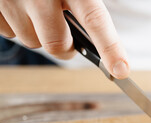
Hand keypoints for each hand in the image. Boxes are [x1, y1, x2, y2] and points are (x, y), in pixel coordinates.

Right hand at [0, 0, 128, 77]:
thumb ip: (85, 4)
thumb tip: (98, 36)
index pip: (94, 20)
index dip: (110, 48)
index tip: (121, 70)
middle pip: (57, 44)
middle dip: (66, 48)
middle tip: (70, 40)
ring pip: (32, 41)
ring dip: (40, 34)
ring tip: (41, 13)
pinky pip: (10, 33)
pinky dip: (20, 26)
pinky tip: (22, 9)